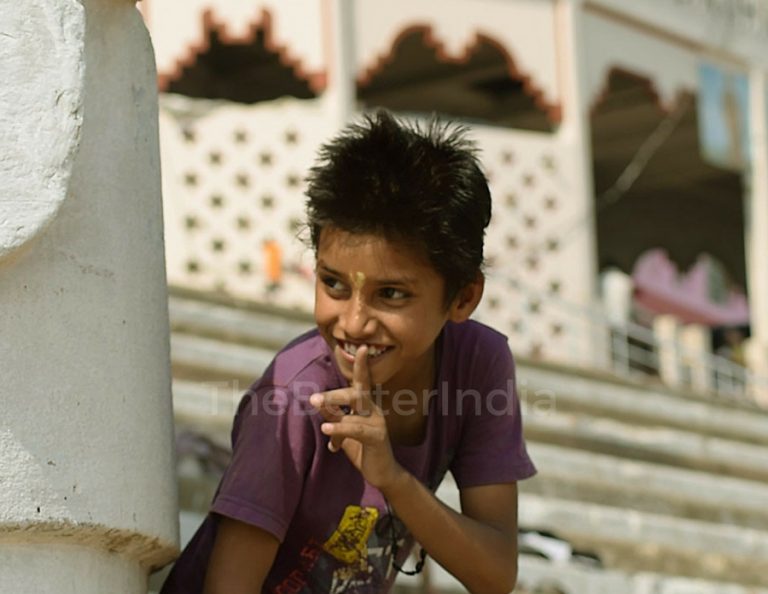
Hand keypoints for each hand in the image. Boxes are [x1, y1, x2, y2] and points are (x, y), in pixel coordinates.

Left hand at [309, 346, 406, 490]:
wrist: (382, 473)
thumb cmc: (362, 449)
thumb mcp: (343, 431)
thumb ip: (333, 416)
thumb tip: (317, 403)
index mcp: (367, 406)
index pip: (363, 381)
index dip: (362, 365)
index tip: (362, 347)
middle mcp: (374, 410)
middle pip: (356, 392)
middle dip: (334, 394)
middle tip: (313, 399)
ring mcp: (378, 423)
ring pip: (356, 407)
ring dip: (334, 409)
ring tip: (316, 408)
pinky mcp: (377, 438)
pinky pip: (356, 429)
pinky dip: (340, 427)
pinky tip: (326, 429)